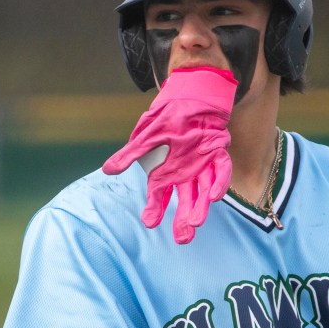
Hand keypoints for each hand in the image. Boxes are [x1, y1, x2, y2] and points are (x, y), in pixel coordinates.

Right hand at [102, 67, 237, 243]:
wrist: (195, 89)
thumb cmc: (170, 112)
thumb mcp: (147, 131)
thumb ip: (131, 152)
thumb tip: (107, 171)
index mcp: (169, 168)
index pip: (161, 193)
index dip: (155, 208)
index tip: (150, 223)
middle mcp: (187, 170)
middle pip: (186, 198)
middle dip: (184, 218)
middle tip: (183, 237)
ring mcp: (204, 162)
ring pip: (203, 189)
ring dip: (201, 205)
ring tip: (196, 223)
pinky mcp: (218, 150)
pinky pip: (221, 169)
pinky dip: (218, 182)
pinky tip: (213, 196)